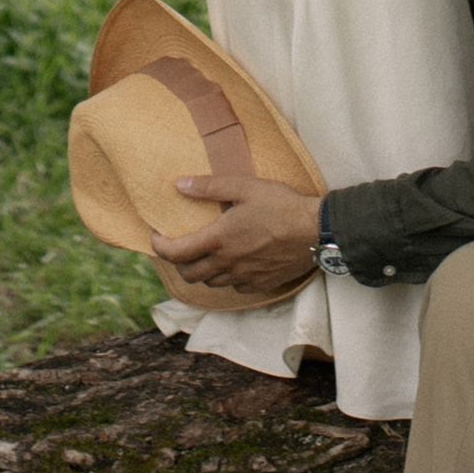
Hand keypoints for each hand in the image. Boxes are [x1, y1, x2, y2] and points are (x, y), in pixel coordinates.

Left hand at [152, 172, 324, 293]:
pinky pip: (235, 287)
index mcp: (218, 240)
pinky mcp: (260, 284)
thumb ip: (210, 186)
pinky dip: (228, 278)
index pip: (175, 252)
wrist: (316, 231)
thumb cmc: (281, 205)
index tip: (156, 236)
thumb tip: (179, 185)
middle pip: (189, 274)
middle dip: (179, 262)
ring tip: (206, 254)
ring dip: (203, 271)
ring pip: (211, 283)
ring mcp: (244, 278)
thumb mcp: (245, 186)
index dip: (159, 247)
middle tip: (180, 246)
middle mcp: (227, 263)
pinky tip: (234, 264)